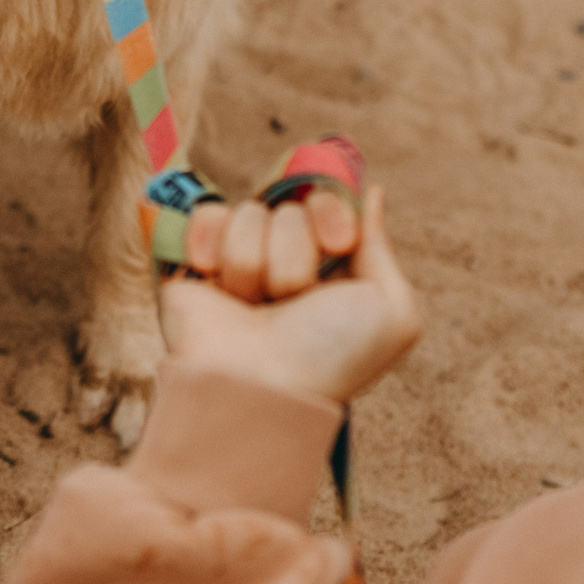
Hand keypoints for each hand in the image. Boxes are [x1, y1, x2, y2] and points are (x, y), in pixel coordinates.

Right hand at [162, 188, 422, 404]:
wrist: (261, 390)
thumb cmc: (331, 357)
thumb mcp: (391, 311)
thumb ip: (381, 247)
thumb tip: (371, 193)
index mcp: (331, 266)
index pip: (331, 198)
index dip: (332, 212)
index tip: (337, 244)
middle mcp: (285, 258)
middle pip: (291, 205)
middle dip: (296, 251)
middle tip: (292, 297)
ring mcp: (238, 259)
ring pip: (249, 213)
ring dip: (254, 264)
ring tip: (254, 308)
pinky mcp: (192, 262)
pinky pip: (206, 216)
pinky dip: (211, 244)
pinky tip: (215, 283)